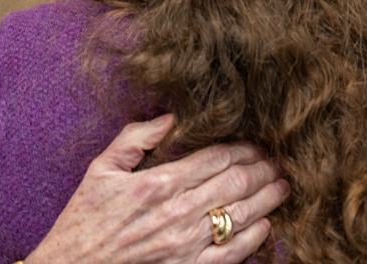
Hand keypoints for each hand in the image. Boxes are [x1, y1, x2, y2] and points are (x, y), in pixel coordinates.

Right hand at [26, 114, 289, 263]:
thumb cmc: (83, 222)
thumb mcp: (100, 170)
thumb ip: (136, 138)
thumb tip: (171, 117)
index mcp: (158, 183)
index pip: (216, 157)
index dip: (245, 148)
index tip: (260, 142)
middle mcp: (178, 213)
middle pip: (236, 182)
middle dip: (263, 168)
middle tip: (279, 159)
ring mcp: (186, 246)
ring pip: (241, 216)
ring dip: (267, 198)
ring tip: (283, 185)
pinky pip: (231, 255)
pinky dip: (254, 238)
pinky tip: (266, 225)